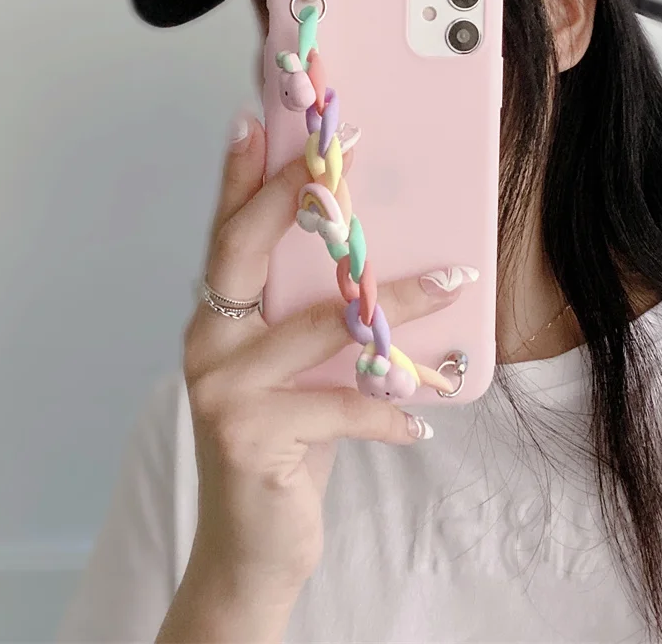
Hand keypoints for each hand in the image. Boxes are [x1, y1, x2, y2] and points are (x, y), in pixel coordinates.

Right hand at [157, 110, 463, 642]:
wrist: (254, 544)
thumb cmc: (289, 440)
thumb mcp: (299, 370)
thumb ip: (317, 318)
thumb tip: (378, 262)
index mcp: (220, 318)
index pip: (227, 230)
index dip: (242, 174)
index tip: (259, 117)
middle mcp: (210, 343)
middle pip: (246, 249)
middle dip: (292, 196)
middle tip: (336, 156)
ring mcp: (222, 390)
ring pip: (318, 324)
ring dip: (392, 303)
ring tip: (451, 282)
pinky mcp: (251, 437)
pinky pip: (340, 405)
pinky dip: (390, 407)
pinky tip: (421, 418)